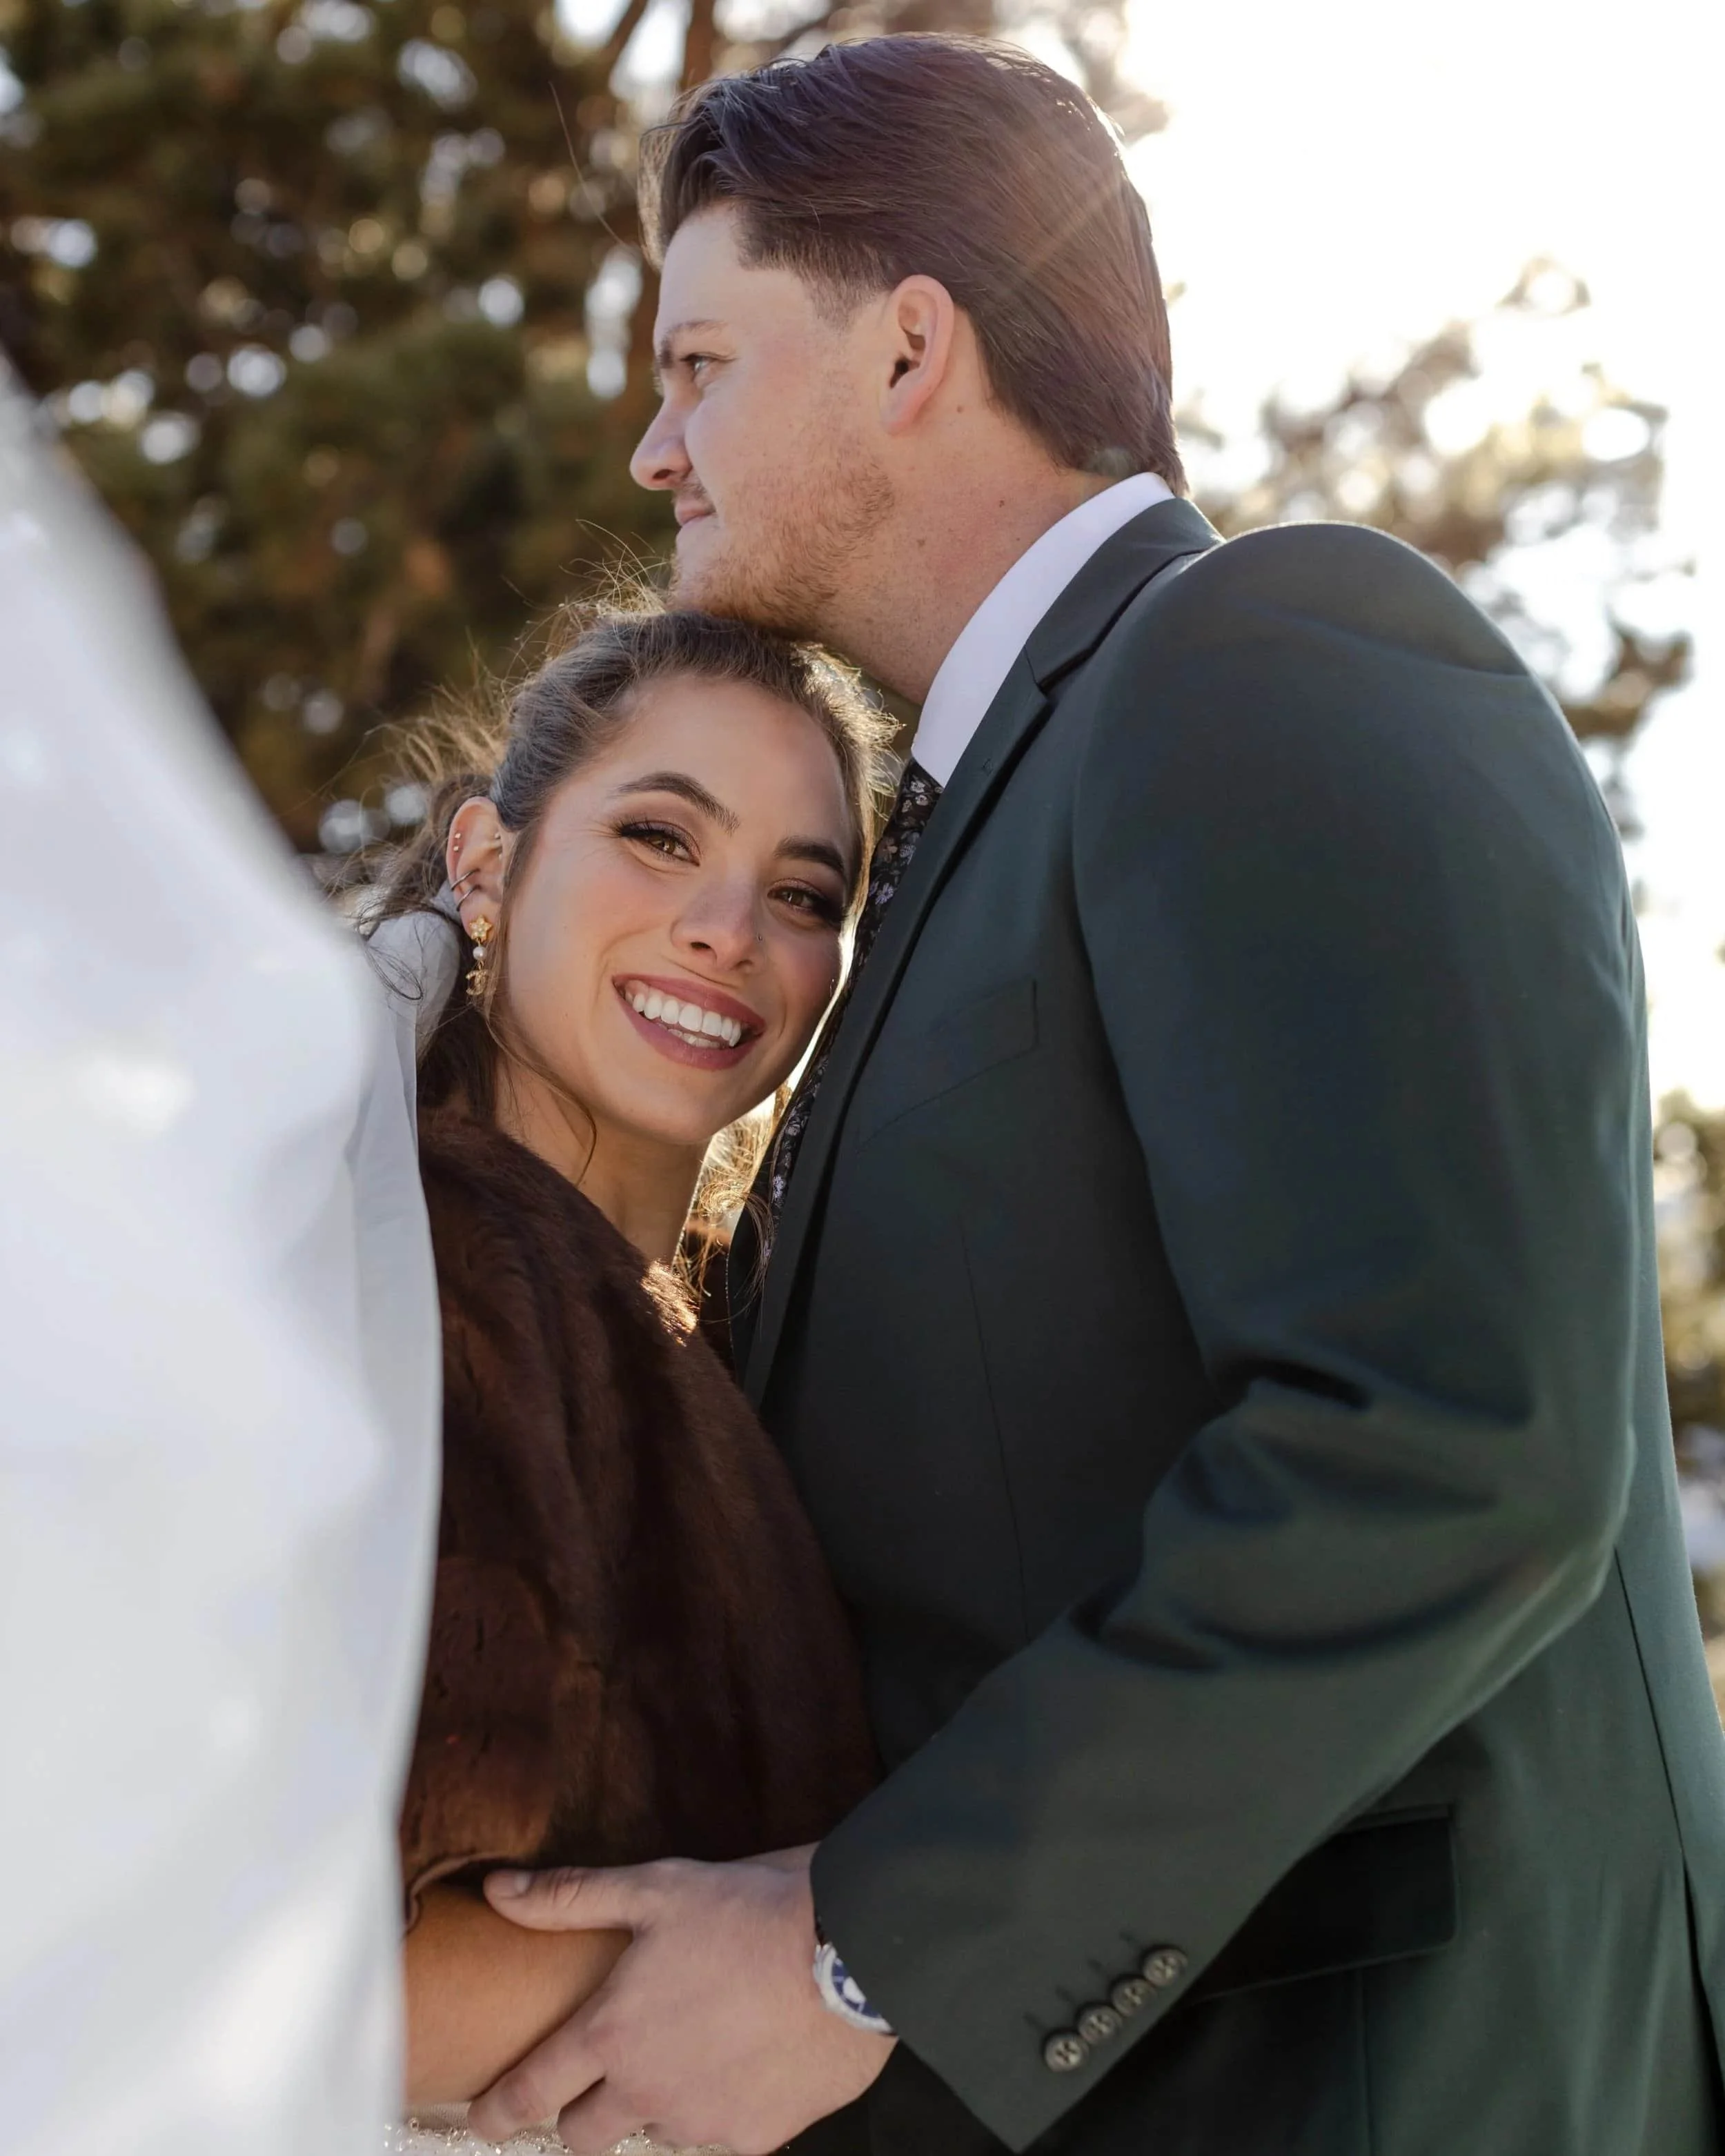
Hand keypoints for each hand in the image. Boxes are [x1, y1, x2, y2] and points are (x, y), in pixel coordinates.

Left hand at [465, 1846, 895, 2153]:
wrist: (848, 1950)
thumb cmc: (747, 1911)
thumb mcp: (655, 1887)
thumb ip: (570, 1896)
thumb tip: (498, 1891)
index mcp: (611, 2034)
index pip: (530, 2093)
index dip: (496, 2111)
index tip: (484, 2119)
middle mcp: (647, 2092)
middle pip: (583, 2135)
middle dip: (581, 2113)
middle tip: (601, 2076)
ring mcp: (701, 2122)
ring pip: (656, 2131)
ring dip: (660, 2101)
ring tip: (695, 2046)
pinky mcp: (755, 2137)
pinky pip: (720, 2133)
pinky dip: (721, 2104)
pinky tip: (746, 2058)